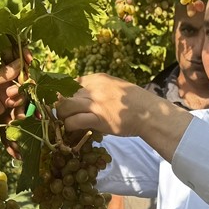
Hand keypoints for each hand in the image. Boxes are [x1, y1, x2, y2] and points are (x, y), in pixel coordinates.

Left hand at [0, 58, 26, 135]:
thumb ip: (3, 74)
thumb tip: (20, 62)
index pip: (13, 57)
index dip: (23, 56)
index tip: (30, 60)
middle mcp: (2, 79)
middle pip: (22, 77)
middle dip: (22, 85)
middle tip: (11, 93)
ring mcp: (5, 93)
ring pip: (22, 93)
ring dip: (20, 99)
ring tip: (10, 105)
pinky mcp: (5, 108)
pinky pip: (19, 108)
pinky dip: (19, 112)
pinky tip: (16, 117)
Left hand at [56, 73, 193, 161]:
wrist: (149, 113)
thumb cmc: (135, 102)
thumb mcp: (116, 87)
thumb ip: (99, 88)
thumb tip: (84, 96)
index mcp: (98, 78)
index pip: (70, 82)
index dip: (63, 93)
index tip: (64, 102)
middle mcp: (94, 88)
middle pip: (64, 94)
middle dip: (59, 105)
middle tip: (63, 114)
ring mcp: (95, 103)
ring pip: (64, 107)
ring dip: (62, 116)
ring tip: (67, 122)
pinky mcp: (97, 119)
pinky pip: (73, 121)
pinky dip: (69, 126)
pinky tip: (73, 130)